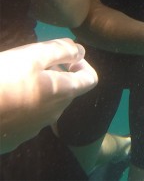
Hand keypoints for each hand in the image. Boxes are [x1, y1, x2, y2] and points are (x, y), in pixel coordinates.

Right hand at [0, 38, 97, 153]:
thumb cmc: (2, 79)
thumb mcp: (33, 55)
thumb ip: (62, 50)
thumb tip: (80, 51)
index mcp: (63, 93)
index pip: (91, 79)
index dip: (83, 64)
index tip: (65, 57)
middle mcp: (54, 114)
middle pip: (67, 91)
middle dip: (58, 74)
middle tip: (34, 63)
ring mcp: (33, 129)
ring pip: (47, 105)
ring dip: (40, 89)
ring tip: (16, 78)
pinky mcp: (14, 138)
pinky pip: (27, 118)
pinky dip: (23, 105)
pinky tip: (5, 96)